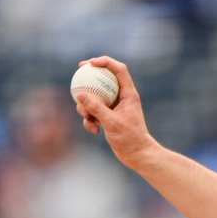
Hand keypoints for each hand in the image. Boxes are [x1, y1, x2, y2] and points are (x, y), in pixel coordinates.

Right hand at [73, 55, 156, 169]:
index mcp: (129, 94)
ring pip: (96, 96)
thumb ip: (96, 108)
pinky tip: (94, 130)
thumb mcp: (112, 123)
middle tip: (79, 70)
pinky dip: (90, 119)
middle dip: (91, 73)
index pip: (119, 70)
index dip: (106, 62)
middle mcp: (123, 98)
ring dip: (87, 106)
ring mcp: (115, 107)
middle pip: (106, 78)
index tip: (90, 62)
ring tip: (87, 118)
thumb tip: (80, 94)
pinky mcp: (109, 116)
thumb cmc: (130, 139)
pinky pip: (94, 111)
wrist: (137, 155)